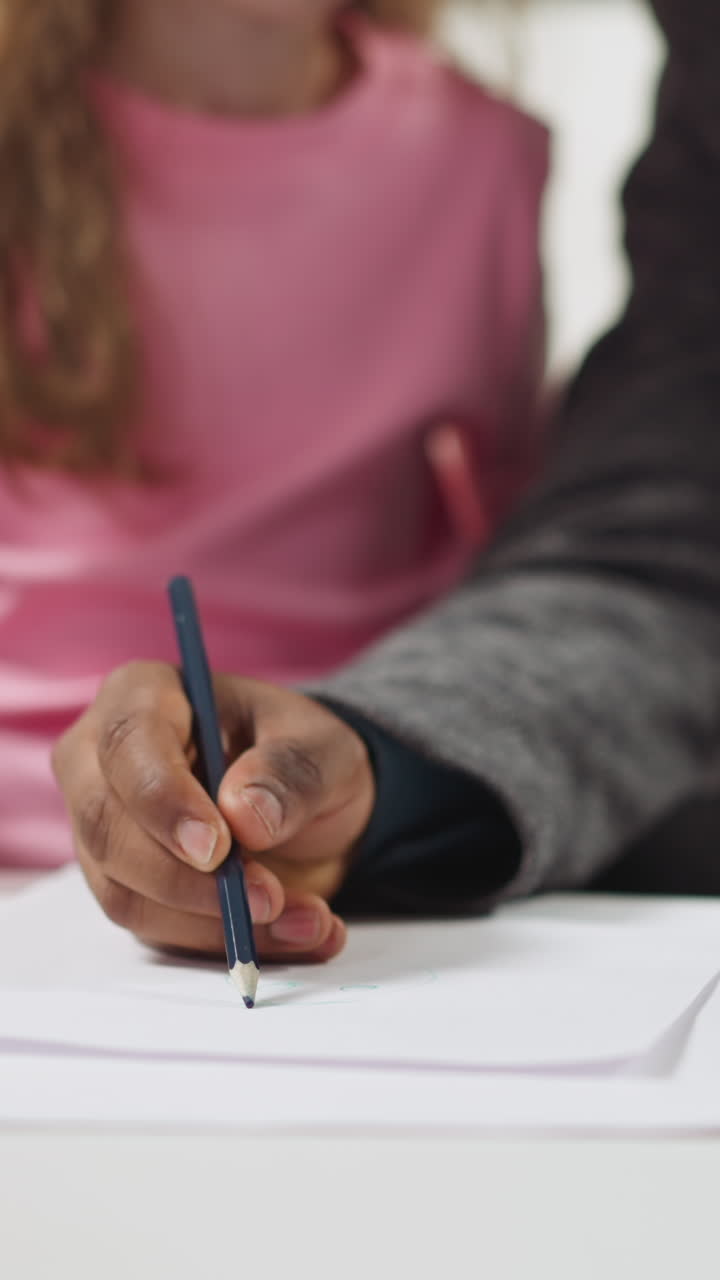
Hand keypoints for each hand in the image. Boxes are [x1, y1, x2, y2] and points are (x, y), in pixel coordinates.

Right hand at [52, 663, 375, 962]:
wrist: (310, 804)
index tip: (218, 849)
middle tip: (268, 898)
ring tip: (308, 918)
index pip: (127, 744)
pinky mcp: (127, 889)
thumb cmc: (301, 753)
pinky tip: (296, 932)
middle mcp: (102, 762)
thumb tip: (244, 816)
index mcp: (143, 696)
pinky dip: (226, 943)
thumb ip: (290, 771)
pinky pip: (157, 931)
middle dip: (188, 879)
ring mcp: (105, 832)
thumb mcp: (323, 747)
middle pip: (107, 827)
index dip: (164, 801)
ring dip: (218, 922)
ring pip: (127, 893)